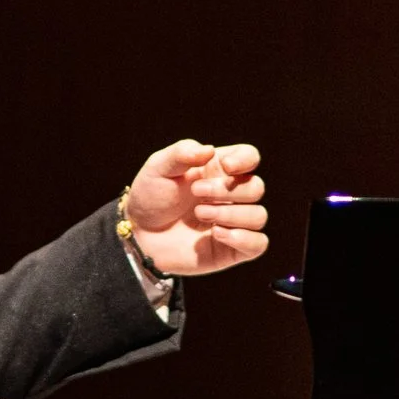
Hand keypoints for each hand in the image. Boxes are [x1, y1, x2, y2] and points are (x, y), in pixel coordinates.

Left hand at [125, 140, 267, 275]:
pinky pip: (258, 243)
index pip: (250, 157)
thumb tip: (209, 150)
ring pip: (259, 215)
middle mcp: (231, 195)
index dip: (246, 160)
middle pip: (256, 187)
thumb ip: (182, 153)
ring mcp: (234, 222)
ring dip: (230, 214)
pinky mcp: (232, 248)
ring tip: (200, 214)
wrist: (138, 234)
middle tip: (196, 193)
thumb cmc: (150, 197)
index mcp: (219, 170)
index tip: (226, 167)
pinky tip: (216, 233)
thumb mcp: (158, 167)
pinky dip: (243, 238)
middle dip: (227, 191)